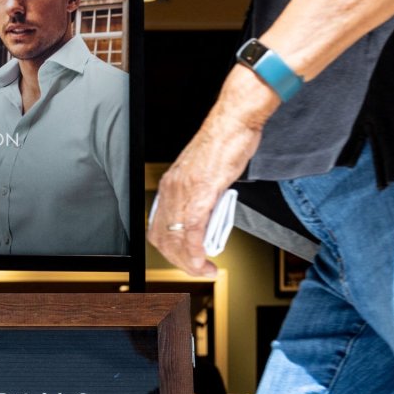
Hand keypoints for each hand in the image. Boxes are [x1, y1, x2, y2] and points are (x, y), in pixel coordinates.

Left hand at [148, 68, 278, 277]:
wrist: (234, 122)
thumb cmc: (225, 142)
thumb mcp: (205, 174)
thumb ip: (201, 196)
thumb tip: (206, 217)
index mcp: (170, 185)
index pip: (159, 228)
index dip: (170, 251)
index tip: (185, 260)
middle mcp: (171, 190)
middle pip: (164, 240)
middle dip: (179, 262)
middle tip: (198, 270)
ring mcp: (184, 193)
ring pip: (176, 241)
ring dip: (189, 263)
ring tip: (205, 270)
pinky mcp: (201, 194)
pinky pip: (191, 232)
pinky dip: (196, 253)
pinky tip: (204, 262)